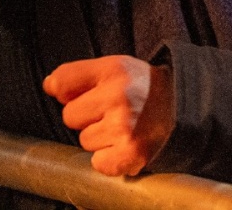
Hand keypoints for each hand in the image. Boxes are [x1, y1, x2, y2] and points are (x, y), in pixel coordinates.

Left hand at [44, 55, 174, 176]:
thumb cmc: (143, 89)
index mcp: (114, 70)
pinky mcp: (131, 152)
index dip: (67, 92)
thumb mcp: (115, 68)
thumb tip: (49, 86)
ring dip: (99, 139)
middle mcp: (119, 95)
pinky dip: (108, 159)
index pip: (63, 81)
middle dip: (87, 117)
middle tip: (112, 112)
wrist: (183, 109)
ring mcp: (125, 126)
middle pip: (70, 116)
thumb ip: (78, 75)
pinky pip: (98, 163)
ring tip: (123, 127)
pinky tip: (124, 145)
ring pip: (84, 141)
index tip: (81, 94)